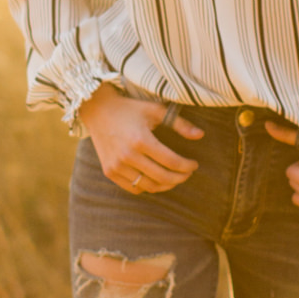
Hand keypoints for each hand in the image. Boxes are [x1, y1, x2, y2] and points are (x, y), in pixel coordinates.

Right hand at [80, 85, 202, 194]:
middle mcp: (127, 156)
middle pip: (162, 177)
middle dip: (180, 178)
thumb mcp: (155, 110)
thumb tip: (201, 135)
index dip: (187, 166)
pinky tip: (156, 179)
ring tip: (174, 177)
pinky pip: (134, 188)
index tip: (194, 164)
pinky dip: (148, 187)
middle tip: (187, 173)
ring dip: (166, 185)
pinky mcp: (109, 171)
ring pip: (149, 186)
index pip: (172, 162)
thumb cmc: (130, 109)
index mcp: (141, 139)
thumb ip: (179, 123)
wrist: (98, 110)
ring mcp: (116, 166)